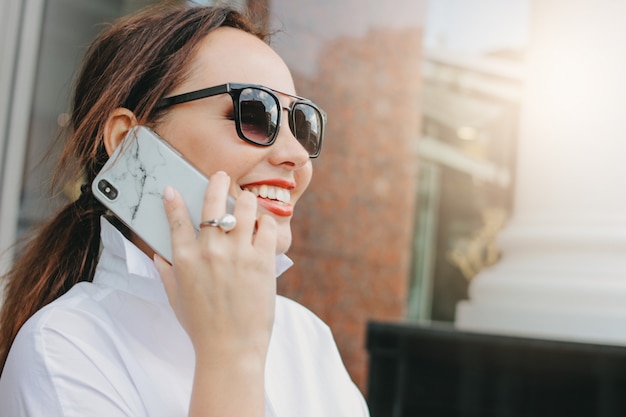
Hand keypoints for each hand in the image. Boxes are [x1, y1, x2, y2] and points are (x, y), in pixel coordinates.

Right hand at [154, 170, 276, 368]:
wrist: (230, 349)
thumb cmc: (202, 326)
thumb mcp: (175, 298)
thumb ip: (166, 272)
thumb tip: (158, 254)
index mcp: (184, 259)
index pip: (176, 219)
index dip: (173, 200)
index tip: (173, 188)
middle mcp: (210, 251)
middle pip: (213, 202)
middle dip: (217, 182)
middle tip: (222, 177)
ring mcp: (237, 254)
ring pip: (244, 207)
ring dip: (246, 200)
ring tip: (247, 201)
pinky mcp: (262, 261)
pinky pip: (266, 226)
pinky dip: (265, 222)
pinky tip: (263, 225)